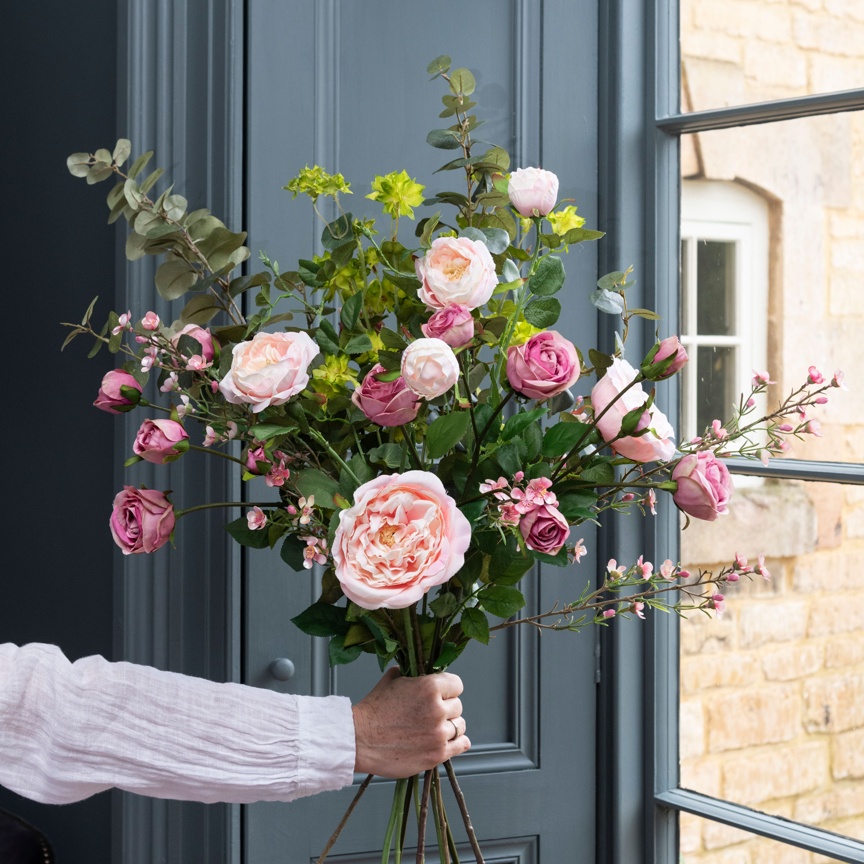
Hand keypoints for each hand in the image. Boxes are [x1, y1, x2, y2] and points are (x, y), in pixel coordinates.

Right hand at [352, 668, 469, 777]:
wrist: (360, 740)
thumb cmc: (373, 711)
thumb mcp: (391, 680)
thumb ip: (409, 673)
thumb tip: (415, 670)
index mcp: (429, 687)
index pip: (456, 684)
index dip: (448, 688)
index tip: (443, 694)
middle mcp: (438, 709)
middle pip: (457, 706)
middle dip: (446, 708)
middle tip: (431, 714)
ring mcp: (438, 733)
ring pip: (459, 725)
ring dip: (450, 726)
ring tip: (436, 728)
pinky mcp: (437, 754)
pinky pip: (461, 745)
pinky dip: (458, 742)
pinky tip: (452, 741)